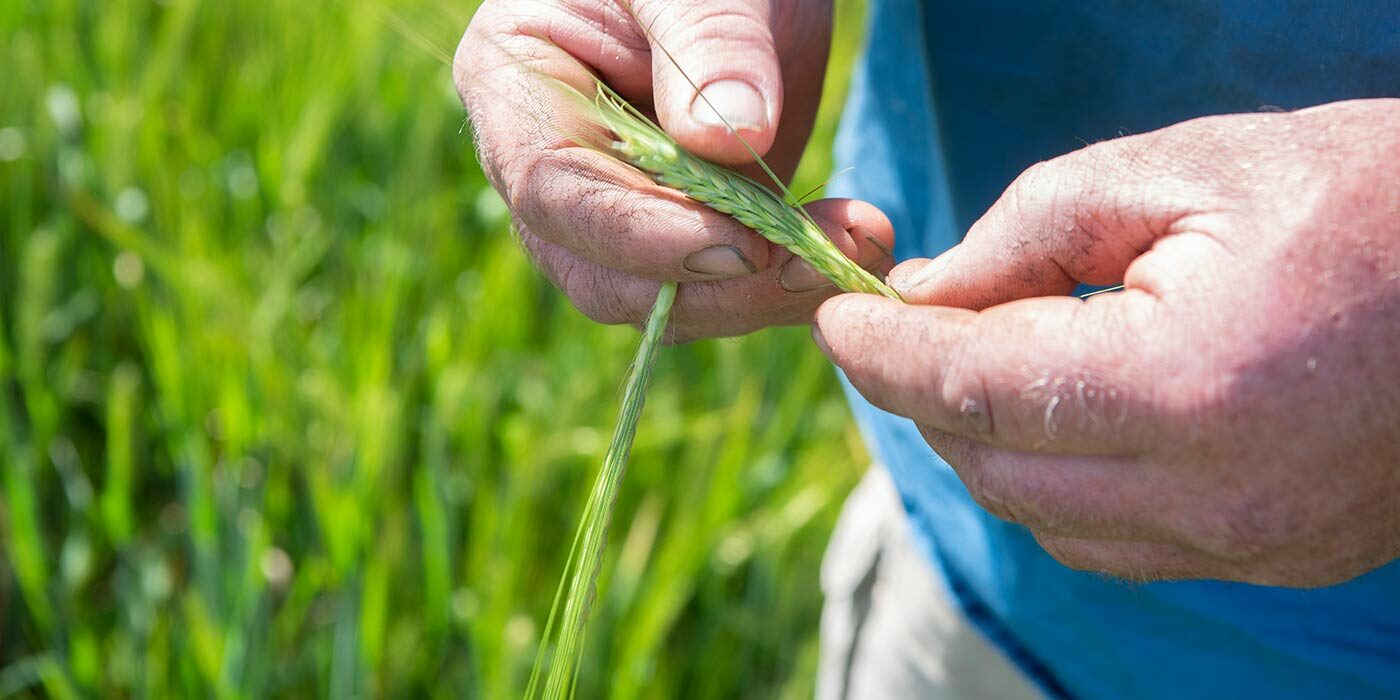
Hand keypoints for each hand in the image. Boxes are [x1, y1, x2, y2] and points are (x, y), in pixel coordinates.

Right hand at [456, 0, 893, 341]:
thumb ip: (710, 43)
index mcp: (518, 87)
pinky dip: (788, 278)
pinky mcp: (689, 224)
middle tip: (814, 267)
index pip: (551, 191)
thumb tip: (730, 139)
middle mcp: (557, 165)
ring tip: (855, 244)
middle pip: (603, 274)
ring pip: (667, 298)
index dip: (637, 234)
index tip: (736, 246)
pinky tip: (851, 244)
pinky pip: (724, 283)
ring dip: (764, 292)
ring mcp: (623, 205)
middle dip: (712, 287)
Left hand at [815, 99, 1399, 586]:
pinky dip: (1056, 485)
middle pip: (995, 466)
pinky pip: (1114, 544)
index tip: (835, 319)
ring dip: (984, 444)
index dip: (884, 355)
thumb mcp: (1186, 170)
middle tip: (895, 330)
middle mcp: (1216, 494)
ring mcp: (1252, 544)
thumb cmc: (1368, 198)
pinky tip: (1057, 417)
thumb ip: (1030, 233)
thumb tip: (925, 293)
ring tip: (976, 361)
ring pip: (1044, 520)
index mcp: (1189, 384)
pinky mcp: (1276, 558)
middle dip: (922, 398)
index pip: (976, 390)